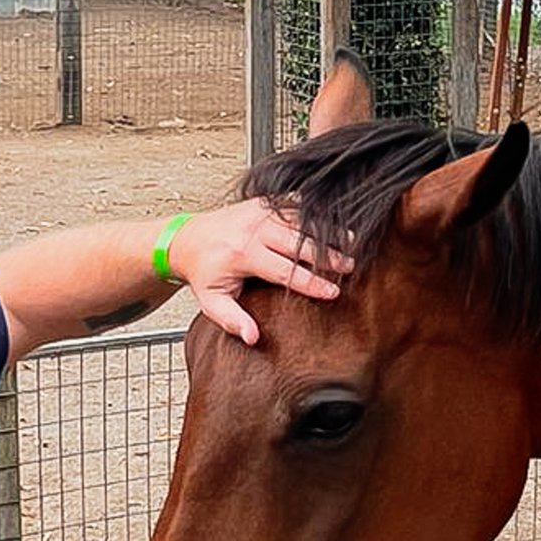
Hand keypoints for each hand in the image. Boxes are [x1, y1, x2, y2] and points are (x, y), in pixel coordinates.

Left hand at [168, 198, 353, 345]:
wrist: (187, 239)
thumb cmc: (203, 273)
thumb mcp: (211, 302)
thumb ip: (231, 320)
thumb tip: (252, 338)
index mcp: (243, 253)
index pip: (285, 271)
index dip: (311, 282)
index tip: (333, 292)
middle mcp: (254, 229)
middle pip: (300, 242)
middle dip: (328, 255)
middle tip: (351, 266)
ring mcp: (260, 212)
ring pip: (302, 221)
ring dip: (328, 233)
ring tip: (353, 244)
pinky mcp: (265, 203)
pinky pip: (296, 205)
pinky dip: (317, 215)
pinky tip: (336, 224)